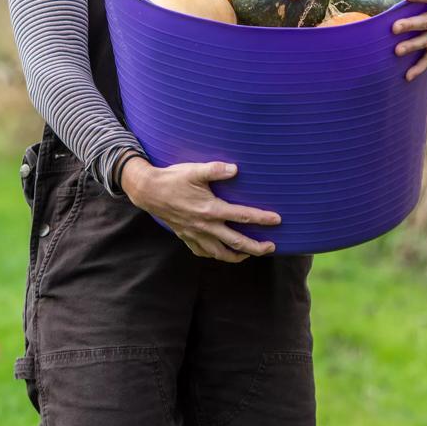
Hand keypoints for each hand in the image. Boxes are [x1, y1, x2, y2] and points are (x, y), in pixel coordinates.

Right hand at [120, 156, 280, 262]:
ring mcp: (195, 235)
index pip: (242, 216)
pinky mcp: (186, 237)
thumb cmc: (173, 179)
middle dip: (256, 247)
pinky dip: (216, 255)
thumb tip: (236, 169)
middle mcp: (205, 226)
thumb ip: (216, 170)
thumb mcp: (195, 170)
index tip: (277, 220)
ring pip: (221, 253)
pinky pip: (204, 252)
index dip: (262, 218)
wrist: (148, 191)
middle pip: (237, 242)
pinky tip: (222, 252)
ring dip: (238, 256)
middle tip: (271, 247)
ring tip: (250, 254)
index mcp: (211, 209)